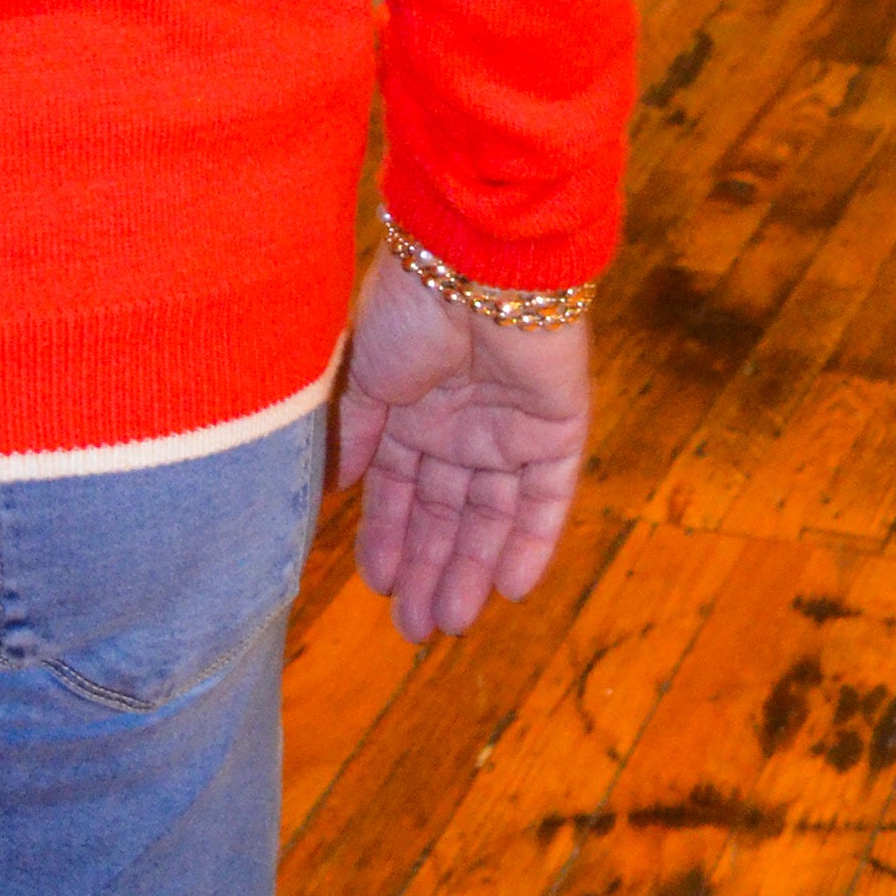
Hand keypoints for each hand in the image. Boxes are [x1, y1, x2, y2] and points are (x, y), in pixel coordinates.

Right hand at [337, 243, 590, 643]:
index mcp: (413, 410)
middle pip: (446, 512)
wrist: (477, 263)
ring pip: (492, 515)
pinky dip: (530, 541)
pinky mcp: (559, 430)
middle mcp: (462, 426)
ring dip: (471, 568)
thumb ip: (355, 432)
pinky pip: (547, 497)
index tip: (377, 586)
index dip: (390, 538)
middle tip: (413, 632)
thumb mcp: (363, 374)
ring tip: (449, 622)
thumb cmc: (409, 306)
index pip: (401, 490)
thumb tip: (336, 487)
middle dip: (429, 569)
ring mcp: (511, 430)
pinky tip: (508, 588)